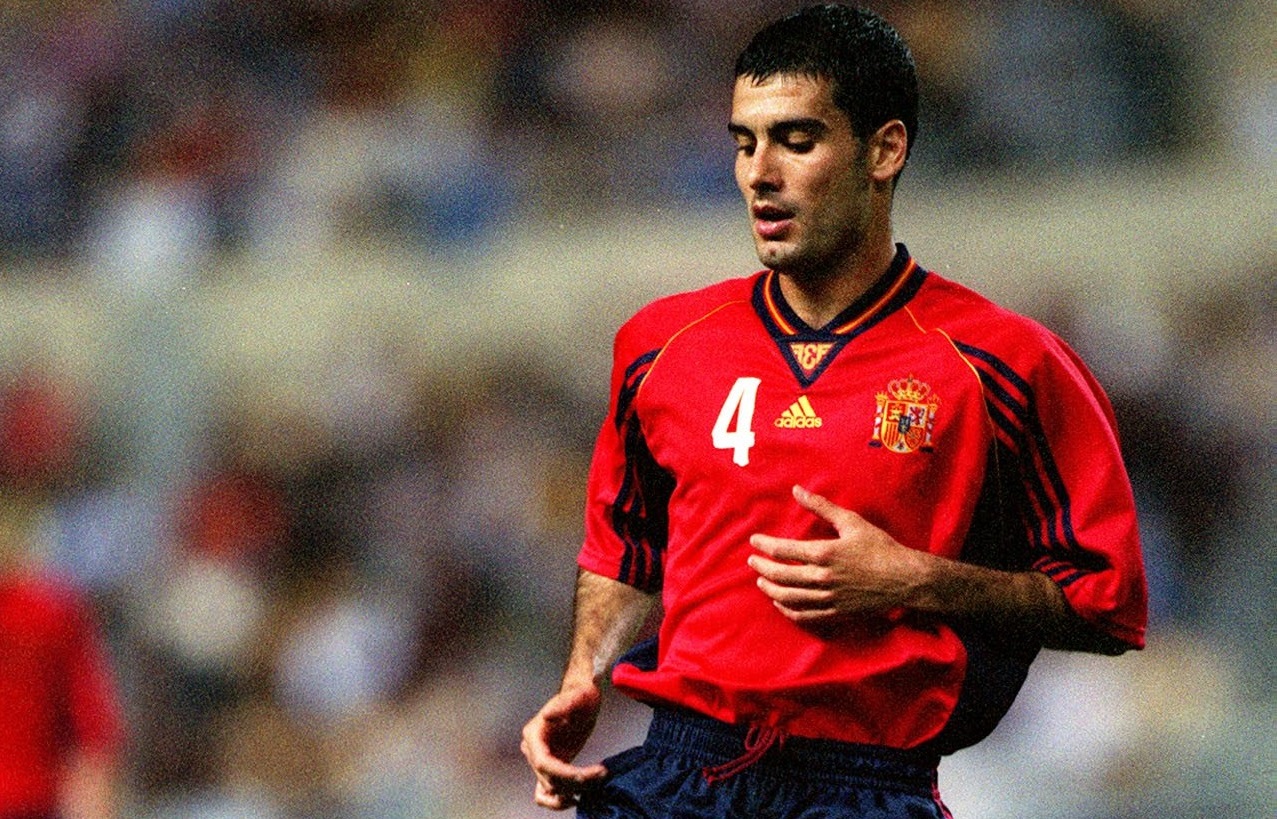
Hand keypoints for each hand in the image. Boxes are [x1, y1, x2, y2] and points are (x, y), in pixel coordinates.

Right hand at [520, 684, 607, 809]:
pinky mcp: (552, 766)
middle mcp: (533, 749)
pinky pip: (548, 790)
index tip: (586, 776)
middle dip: (575, 782)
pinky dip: (559, 799)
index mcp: (534, 734)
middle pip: (549, 778)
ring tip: (592, 785)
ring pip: (549, 788)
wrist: (582, 697)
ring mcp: (541, 760)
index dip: (563, 774)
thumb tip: (547, 716)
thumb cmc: (580, 695)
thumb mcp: (577, 697)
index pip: (543, 763)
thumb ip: (563, 705)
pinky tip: (578, 797)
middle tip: (601, 774)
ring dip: (569, 793)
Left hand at [747, 485, 929, 625]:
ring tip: (760, 582)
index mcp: (825, 553)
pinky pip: (805, 615)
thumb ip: (821, 507)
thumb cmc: (880, 547)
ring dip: (770, 590)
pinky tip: (780, 603)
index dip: (765, 546)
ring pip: (789, 597)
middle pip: (781, 575)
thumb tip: (797, 490)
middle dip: (762, 568)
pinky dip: (788, 610)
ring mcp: (829, 598)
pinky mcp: (836, 612)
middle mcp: (823, 578)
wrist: (905, 579)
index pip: (783, 550)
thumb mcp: (851, 521)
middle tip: (752, 561)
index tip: (755, 541)